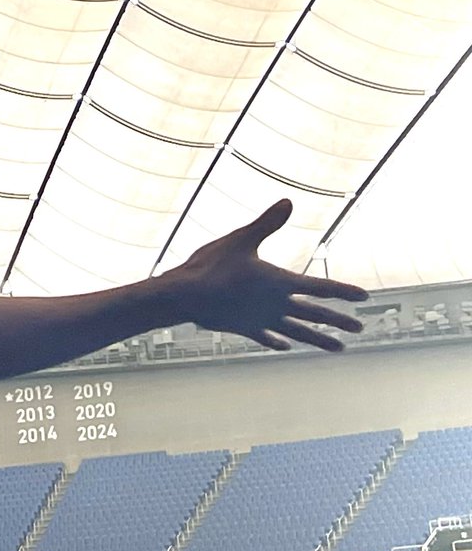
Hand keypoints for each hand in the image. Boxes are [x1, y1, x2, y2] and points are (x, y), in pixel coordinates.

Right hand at [161, 198, 366, 351]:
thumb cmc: (212, 265)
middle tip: (359, 328)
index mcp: (279, 282)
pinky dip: (278, 341)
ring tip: (337, 347)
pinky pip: (267, 337)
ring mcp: (262, 319)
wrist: (186, 296)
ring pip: (298, 332)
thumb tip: (288, 203)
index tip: (364, 297)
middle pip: (315, 314)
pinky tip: (285, 346)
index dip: (344, 291)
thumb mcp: (240, 239)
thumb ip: (267, 224)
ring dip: (319, 339)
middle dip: (339, 321)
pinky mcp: (245, 328)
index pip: (320, 287)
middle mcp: (276, 305)